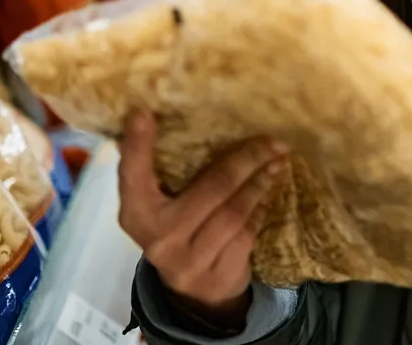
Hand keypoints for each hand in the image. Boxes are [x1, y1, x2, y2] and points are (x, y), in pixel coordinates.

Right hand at [118, 113, 288, 324]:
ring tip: (277, 164)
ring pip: (235, 213)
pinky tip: (268, 196)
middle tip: (274, 141)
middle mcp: (159, 239)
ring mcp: (188, 262)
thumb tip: (172, 121)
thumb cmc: (177, 234)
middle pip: (212, 188)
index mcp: (137, 214)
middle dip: (247, 160)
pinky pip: (247, 234)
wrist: (194, 298)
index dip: (137, 145)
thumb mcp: (161, 210)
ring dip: (261, 184)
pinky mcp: (217, 277)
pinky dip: (260, 212)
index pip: (134, 176)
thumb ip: (161, 179)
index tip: (143, 112)